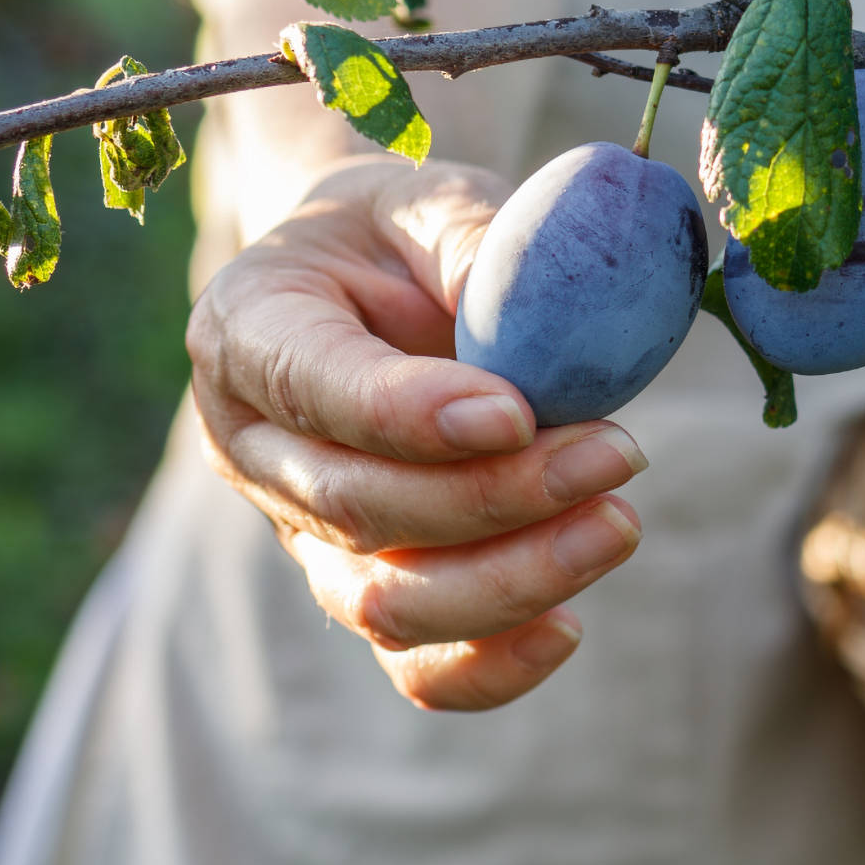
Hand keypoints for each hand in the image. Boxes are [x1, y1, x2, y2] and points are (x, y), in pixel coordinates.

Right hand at [186, 157, 648, 710]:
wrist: (378, 276)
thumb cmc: (408, 231)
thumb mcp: (433, 198)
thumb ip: (476, 242)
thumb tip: (547, 322)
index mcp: (246, 330)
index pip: (314, 388)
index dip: (411, 413)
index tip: (517, 410)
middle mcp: (253, 447)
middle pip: (358, 507)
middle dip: (496, 497)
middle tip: (616, 454)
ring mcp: (301, 531)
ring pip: (384, 602)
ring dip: (511, 579)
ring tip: (618, 522)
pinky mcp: (365, 584)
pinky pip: (414, 665)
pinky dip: (491, 665)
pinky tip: (571, 626)